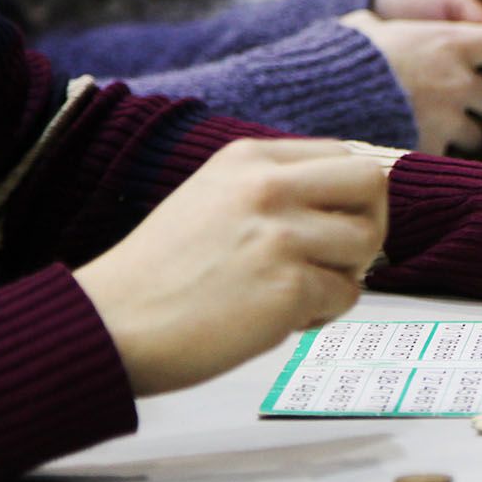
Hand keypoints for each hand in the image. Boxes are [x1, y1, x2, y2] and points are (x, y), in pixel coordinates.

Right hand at [74, 140, 385, 395]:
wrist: (109, 325)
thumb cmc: (162, 273)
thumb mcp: (214, 197)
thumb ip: (275, 187)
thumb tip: (349, 201)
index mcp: (249, 157)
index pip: (345, 156)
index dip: (353, 197)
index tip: (334, 226)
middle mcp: (268, 186)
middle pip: (372, 185)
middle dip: (369, 224)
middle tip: (336, 259)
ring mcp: (280, 234)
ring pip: (366, 244)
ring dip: (343, 275)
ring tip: (296, 293)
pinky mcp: (288, 285)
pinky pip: (345, 295)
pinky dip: (320, 314)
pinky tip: (276, 319)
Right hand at [340, 10, 481, 153]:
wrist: (300, 94)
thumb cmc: (338, 56)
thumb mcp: (381, 24)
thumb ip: (423, 27)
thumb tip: (441, 24)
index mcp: (450, 40)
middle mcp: (455, 78)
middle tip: (465, 110)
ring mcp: (442, 116)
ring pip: (481, 136)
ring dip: (464, 135)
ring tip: (429, 125)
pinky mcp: (425, 149)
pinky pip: (450, 159)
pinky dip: (437, 156)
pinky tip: (411, 143)